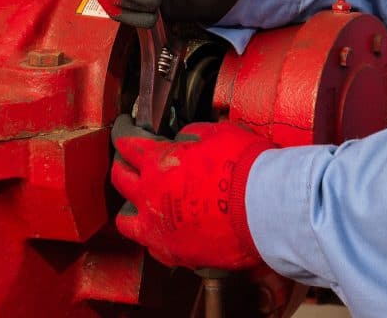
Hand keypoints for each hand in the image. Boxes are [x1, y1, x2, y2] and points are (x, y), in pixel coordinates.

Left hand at [111, 115, 270, 270]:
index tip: (124, 132)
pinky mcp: (175, 254)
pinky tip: (169, 230)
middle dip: (122, 167)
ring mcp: (159, 229)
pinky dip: (158, 237)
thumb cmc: (246, 167)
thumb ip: (193, 135)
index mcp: (158, 163)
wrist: (266, 209)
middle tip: (128, 164)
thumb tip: (184, 141)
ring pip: (126, 220)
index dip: (125, 134)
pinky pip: (154, 247)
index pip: (127, 144)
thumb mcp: (219, 134)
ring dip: (132, 209)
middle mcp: (149, 197)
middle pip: (119, 179)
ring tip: (142, 205)